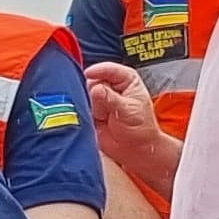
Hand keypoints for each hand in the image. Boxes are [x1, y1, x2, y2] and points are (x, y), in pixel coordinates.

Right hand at [82, 63, 174, 182]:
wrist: (135, 149)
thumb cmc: (140, 128)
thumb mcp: (129, 111)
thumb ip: (111, 99)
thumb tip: (95, 88)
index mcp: (126, 79)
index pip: (109, 69)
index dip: (98, 71)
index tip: (89, 75)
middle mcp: (110, 85)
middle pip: (92, 80)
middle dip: (92, 92)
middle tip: (103, 108)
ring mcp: (98, 98)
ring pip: (82, 93)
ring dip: (88, 105)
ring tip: (102, 117)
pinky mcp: (89, 110)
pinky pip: (78, 106)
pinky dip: (81, 112)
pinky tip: (91, 120)